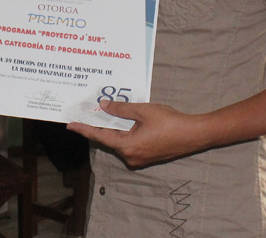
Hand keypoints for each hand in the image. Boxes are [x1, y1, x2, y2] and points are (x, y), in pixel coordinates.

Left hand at [67, 99, 198, 167]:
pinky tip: (122, 122)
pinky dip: (123, 133)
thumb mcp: (143, 111)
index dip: (84, 129)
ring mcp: (139, 159)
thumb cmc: (170, 122)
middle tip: (87, 113)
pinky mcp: (147, 157)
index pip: (99, 136)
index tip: (70, 125)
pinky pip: (129, 144)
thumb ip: (121, 109)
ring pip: (119, 141)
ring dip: (113, 129)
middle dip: (99, 126)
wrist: (194, 134)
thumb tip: (104, 106)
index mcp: (127, 146)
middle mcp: (130, 156)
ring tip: (104, 113)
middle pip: (108, 139)